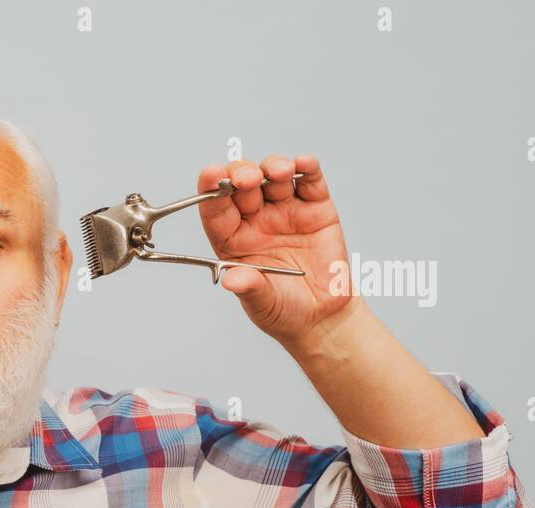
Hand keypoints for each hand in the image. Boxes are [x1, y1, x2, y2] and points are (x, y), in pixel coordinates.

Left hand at [196, 155, 356, 347]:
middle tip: (247, 179)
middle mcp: (255, 220)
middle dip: (242, 175)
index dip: (211, 189)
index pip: (216, 210)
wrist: (322, 316)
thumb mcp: (262, 303)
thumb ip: (249, 288)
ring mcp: (285, 210)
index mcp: (232, 239)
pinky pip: (309, 181)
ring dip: (273, 167)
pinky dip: (306, 167)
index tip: (211, 174)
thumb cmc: (283, 309)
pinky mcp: (316, 208)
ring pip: (274, 176)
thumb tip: (232, 280)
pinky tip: (303, 164)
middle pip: (242, 185)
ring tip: (278, 173)